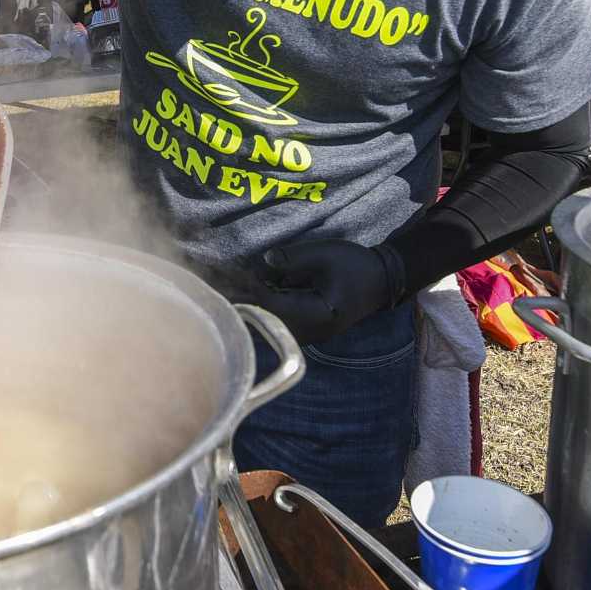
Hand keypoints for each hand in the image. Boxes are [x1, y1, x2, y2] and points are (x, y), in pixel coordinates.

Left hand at [234, 239, 403, 345]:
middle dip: (238, 302)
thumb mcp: (326, 254)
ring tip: (218, 289)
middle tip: (210, 285)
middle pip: (264, 321)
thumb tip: (265, 260)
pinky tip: (238, 294)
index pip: (271, 305)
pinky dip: (255, 309)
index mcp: (317, 315)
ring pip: (266, 326)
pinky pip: (273, 323)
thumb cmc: (355, 265)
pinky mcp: (303, 329)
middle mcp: (309, 332)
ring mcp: (306, 335)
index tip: (223, 277)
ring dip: (244, 308)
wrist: (380, 282)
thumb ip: (295, 258)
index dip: (246, 291)